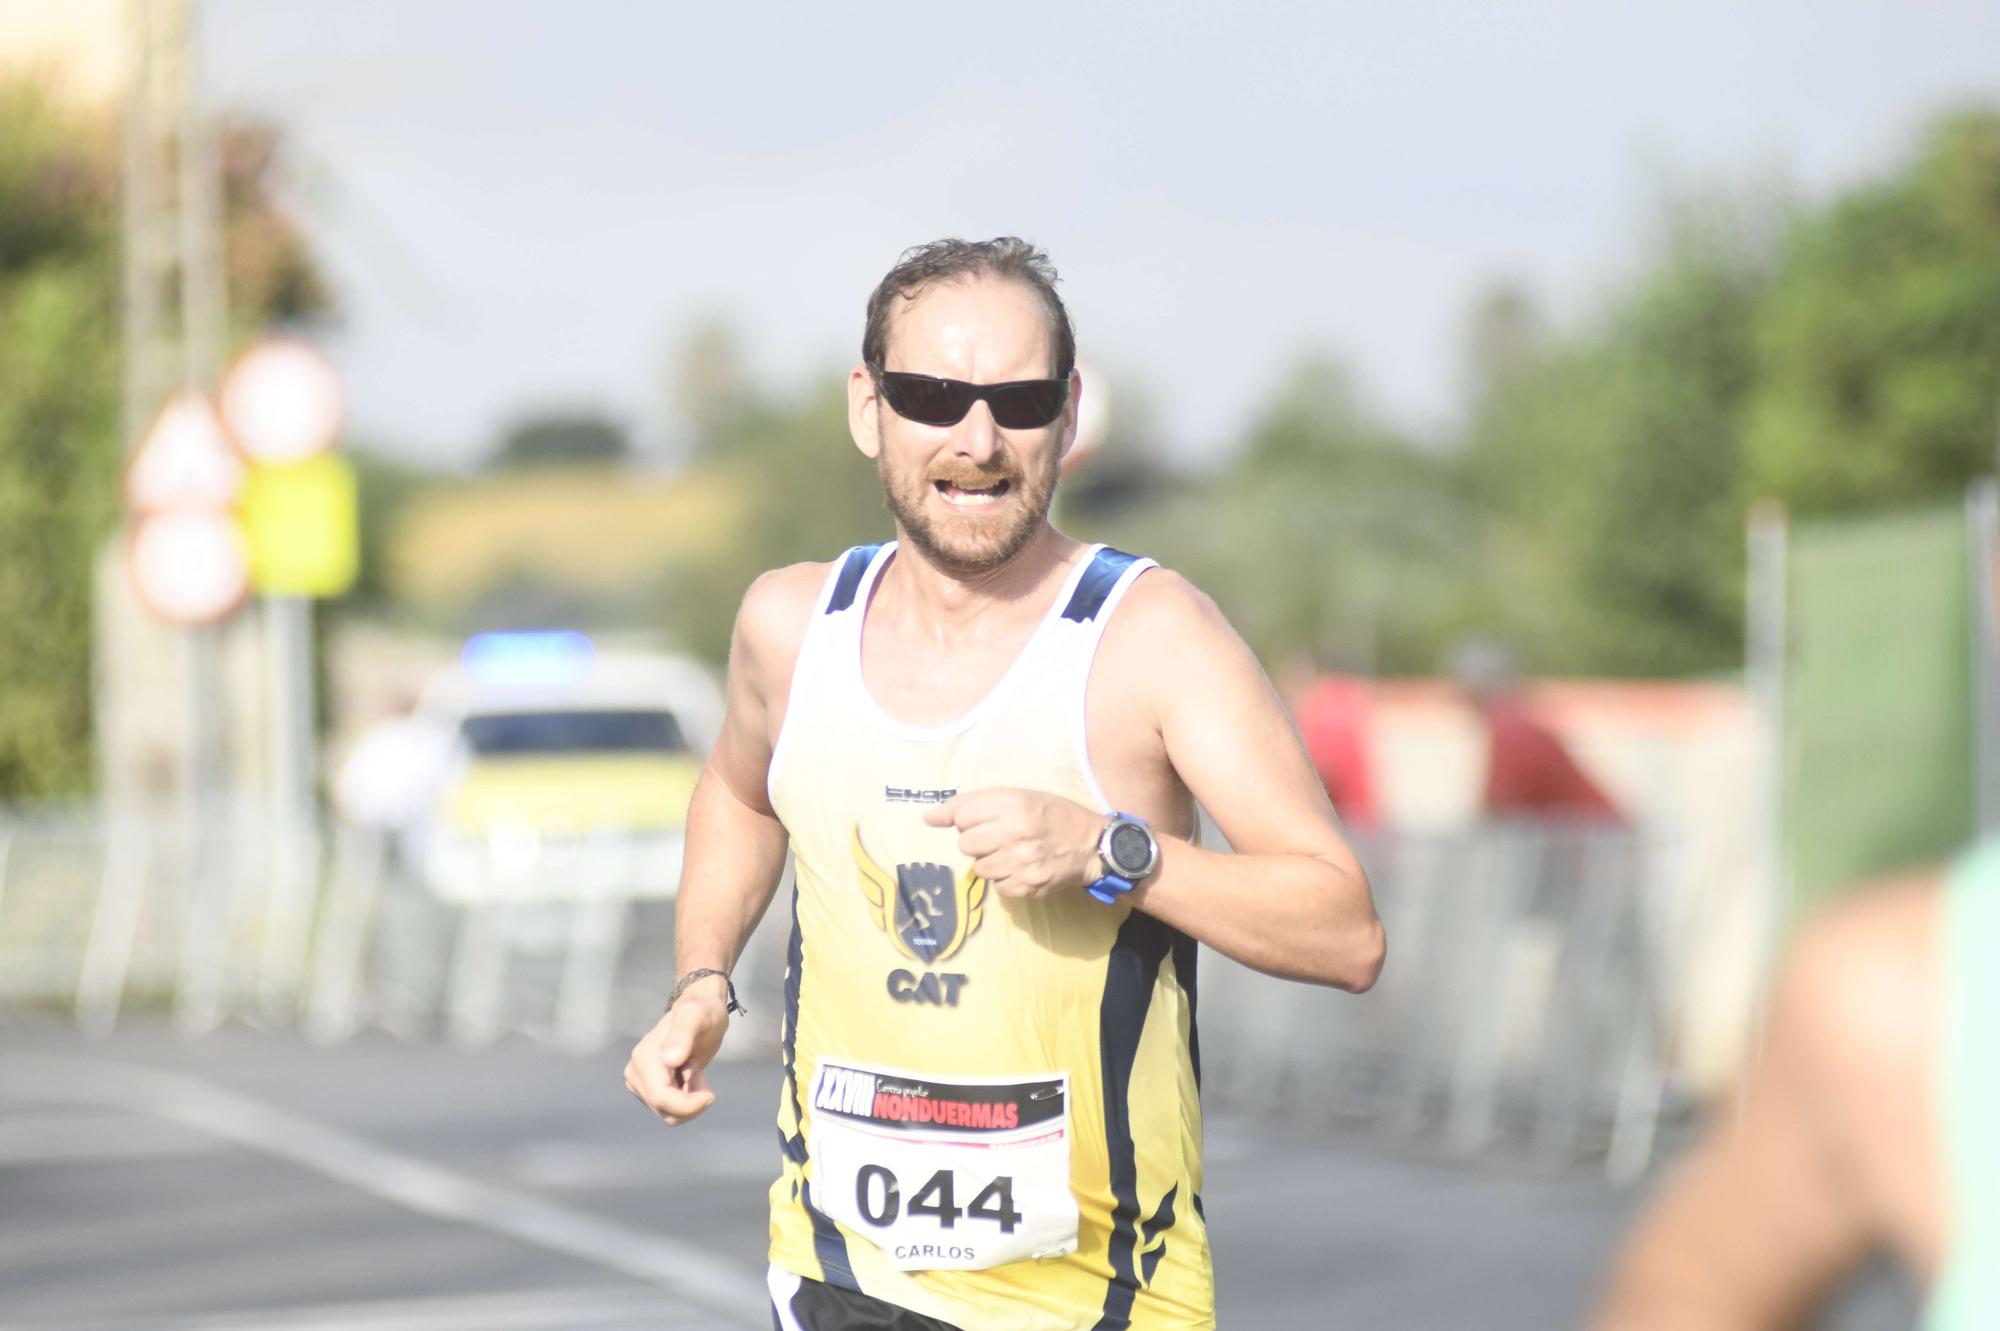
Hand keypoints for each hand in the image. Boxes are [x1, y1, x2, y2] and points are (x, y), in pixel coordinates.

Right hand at [624, 980, 728, 1124]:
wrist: (700, 1010)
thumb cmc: (702, 1012)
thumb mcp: (697, 1015)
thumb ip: (683, 1034)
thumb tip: (669, 1060)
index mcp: (644, 1057)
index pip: (661, 1098)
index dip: (688, 1105)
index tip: (711, 1095)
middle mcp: (635, 1071)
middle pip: (664, 1110)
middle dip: (691, 1101)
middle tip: (700, 1072)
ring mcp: (639, 1081)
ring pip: (667, 1114)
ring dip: (689, 1099)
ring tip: (694, 1072)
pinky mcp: (647, 1088)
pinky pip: (669, 1109)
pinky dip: (685, 1099)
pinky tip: (689, 1077)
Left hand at [923, 788, 1101, 899]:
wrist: (1091, 846)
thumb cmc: (1053, 815)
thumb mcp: (1018, 796)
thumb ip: (972, 803)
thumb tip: (928, 819)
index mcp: (1014, 804)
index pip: (961, 816)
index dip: (971, 819)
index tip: (989, 820)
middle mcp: (1016, 833)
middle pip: (966, 844)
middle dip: (979, 841)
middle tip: (1002, 838)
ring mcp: (1021, 863)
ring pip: (979, 868)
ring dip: (991, 862)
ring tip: (1014, 853)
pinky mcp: (1026, 886)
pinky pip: (997, 887)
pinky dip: (1006, 879)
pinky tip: (1023, 868)